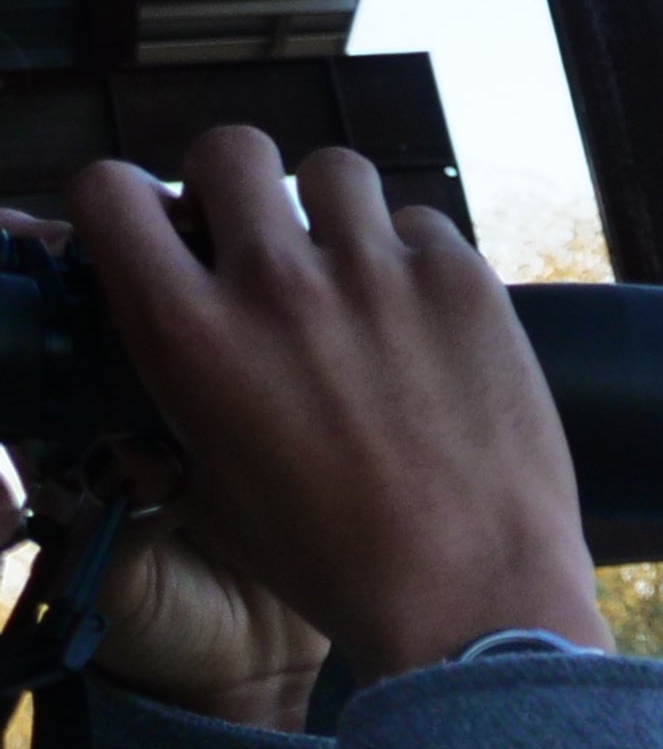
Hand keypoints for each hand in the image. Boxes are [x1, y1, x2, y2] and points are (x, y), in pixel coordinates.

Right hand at [56, 133, 602, 686]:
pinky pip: (425, 224)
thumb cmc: (335, 561)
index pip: (107, 190)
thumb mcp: (208, 481)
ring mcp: (375, 276)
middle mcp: (274, 284)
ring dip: (335, 208)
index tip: (160, 224)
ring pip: (335, 171)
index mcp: (188, 331)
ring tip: (355, 268)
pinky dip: (418, 256)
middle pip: (229, 150)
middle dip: (237, 181)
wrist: (470, 599)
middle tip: (264, 232)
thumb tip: (167, 343)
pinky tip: (427, 314)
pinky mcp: (464, 284)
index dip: (127, 199)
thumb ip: (173, 392)